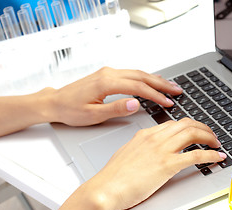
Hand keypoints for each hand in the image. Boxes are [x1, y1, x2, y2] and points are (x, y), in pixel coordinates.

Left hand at [49, 67, 182, 125]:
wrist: (55, 102)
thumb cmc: (70, 110)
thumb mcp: (93, 115)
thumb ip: (116, 108)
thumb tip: (136, 104)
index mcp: (106, 83)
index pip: (138, 87)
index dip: (155, 95)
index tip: (168, 102)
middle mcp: (108, 73)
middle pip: (141, 76)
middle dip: (161, 83)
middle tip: (177, 90)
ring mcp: (107, 72)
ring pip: (137, 73)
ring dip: (154, 79)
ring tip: (169, 86)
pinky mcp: (106, 75)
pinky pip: (130, 74)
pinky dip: (144, 78)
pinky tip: (150, 82)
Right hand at [83, 118, 225, 209]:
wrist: (106, 188)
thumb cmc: (113, 176)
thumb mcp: (128, 154)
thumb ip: (141, 149)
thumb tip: (151, 152)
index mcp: (145, 134)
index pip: (173, 124)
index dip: (188, 126)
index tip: (195, 131)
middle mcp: (155, 138)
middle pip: (186, 124)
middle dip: (202, 127)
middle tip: (210, 135)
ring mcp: (162, 150)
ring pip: (193, 133)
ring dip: (209, 136)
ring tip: (216, 143)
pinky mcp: (167, 165)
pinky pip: (196, 155)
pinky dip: (210, 155)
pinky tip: (217, 157)